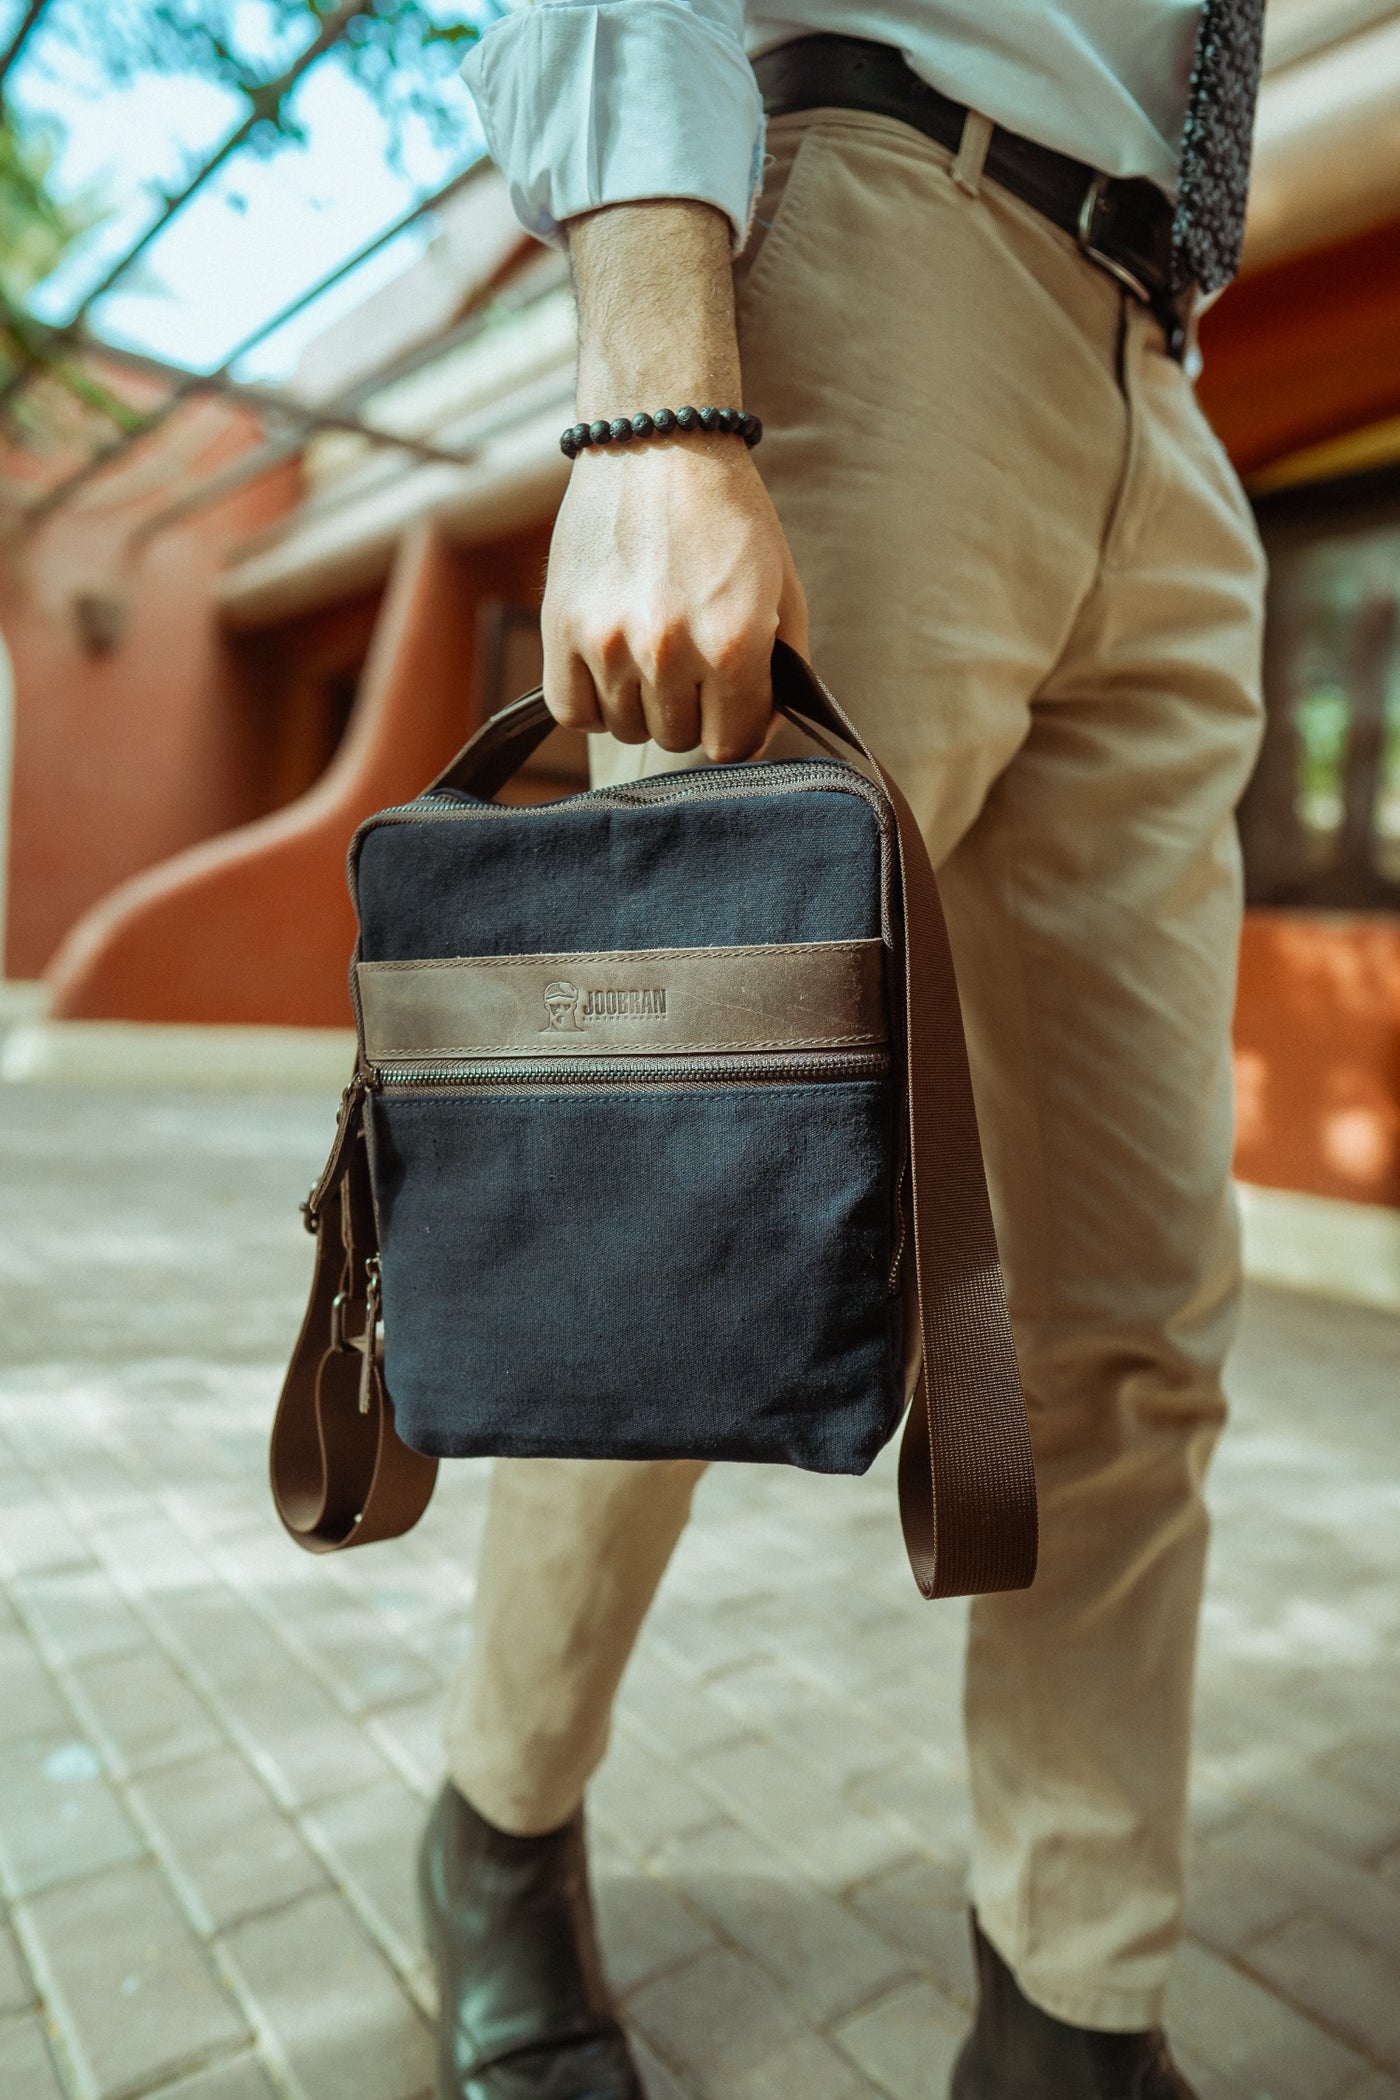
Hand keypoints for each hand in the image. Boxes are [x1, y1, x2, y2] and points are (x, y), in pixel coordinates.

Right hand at [542, 433, 808, 762]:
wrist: (660, 443)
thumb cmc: (729, 516)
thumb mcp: (783, 589)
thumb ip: (782, 670)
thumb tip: (758, 730)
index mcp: (733, 642)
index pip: (733, 744)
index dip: (738, 728)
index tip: (731, 706)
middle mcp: (668, 650)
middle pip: (678, 739)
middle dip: (691, 712)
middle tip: (691, 667)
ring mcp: (608, 642)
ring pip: (626, 730)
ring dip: (641, 706)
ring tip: (650, 657)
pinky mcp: (561, 627)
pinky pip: (572, 712)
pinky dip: (592, 704)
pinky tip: (610, 671)